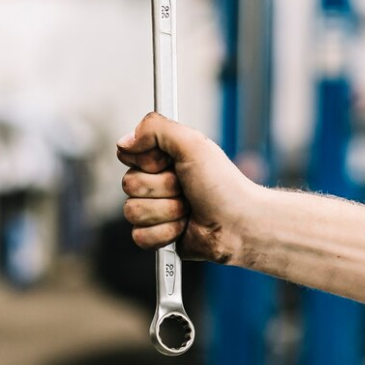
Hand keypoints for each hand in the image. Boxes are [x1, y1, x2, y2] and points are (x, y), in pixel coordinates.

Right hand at [116, 113, 260, 263]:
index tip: (170, 162)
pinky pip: (139, 236)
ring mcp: (153, 210)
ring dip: (166, 212)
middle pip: (128, 184)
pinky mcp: (155, 235)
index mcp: (160, 158)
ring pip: (132, 212)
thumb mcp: (193, 143)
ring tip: (189, 209)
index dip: (147, 160)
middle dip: (163, 188)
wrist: (239, 224)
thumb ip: (156, 128)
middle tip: (187, 189)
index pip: (127, 154)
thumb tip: (124, 140)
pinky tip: (183, 228)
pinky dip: (164, 233)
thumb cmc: (224, 185)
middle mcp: (154, 182)